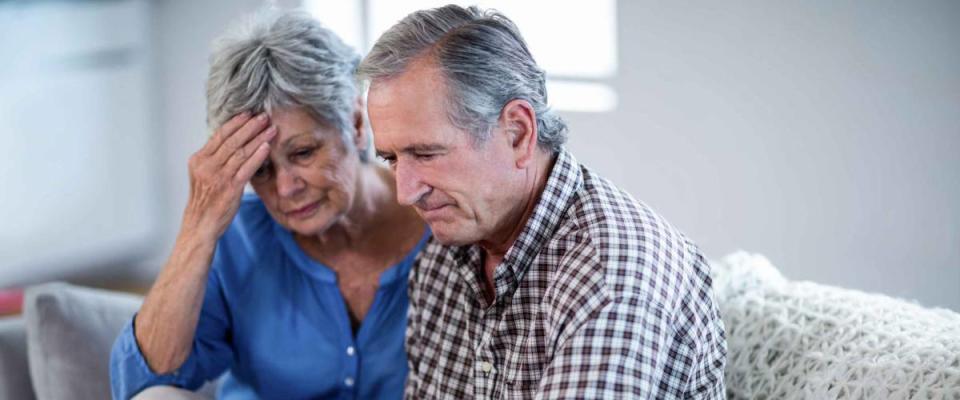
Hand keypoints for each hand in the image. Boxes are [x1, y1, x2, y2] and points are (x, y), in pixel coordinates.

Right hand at [182, 112, 275, 240]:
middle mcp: (207, 166)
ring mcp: (218, 177)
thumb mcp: (203, 174)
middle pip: (231, 140)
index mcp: (199, 160)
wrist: (200, 224)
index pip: (219, 135)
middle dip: (249, 126)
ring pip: (240, 152)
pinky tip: (267, 147)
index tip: (248, 113)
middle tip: (264, 116)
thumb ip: (214, 159)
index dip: (235, 123)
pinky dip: (257, 156)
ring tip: (271, 128)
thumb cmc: (205, 199)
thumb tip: (231, 141)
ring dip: (258, 138)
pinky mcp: (230, 188)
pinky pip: (246, 168)